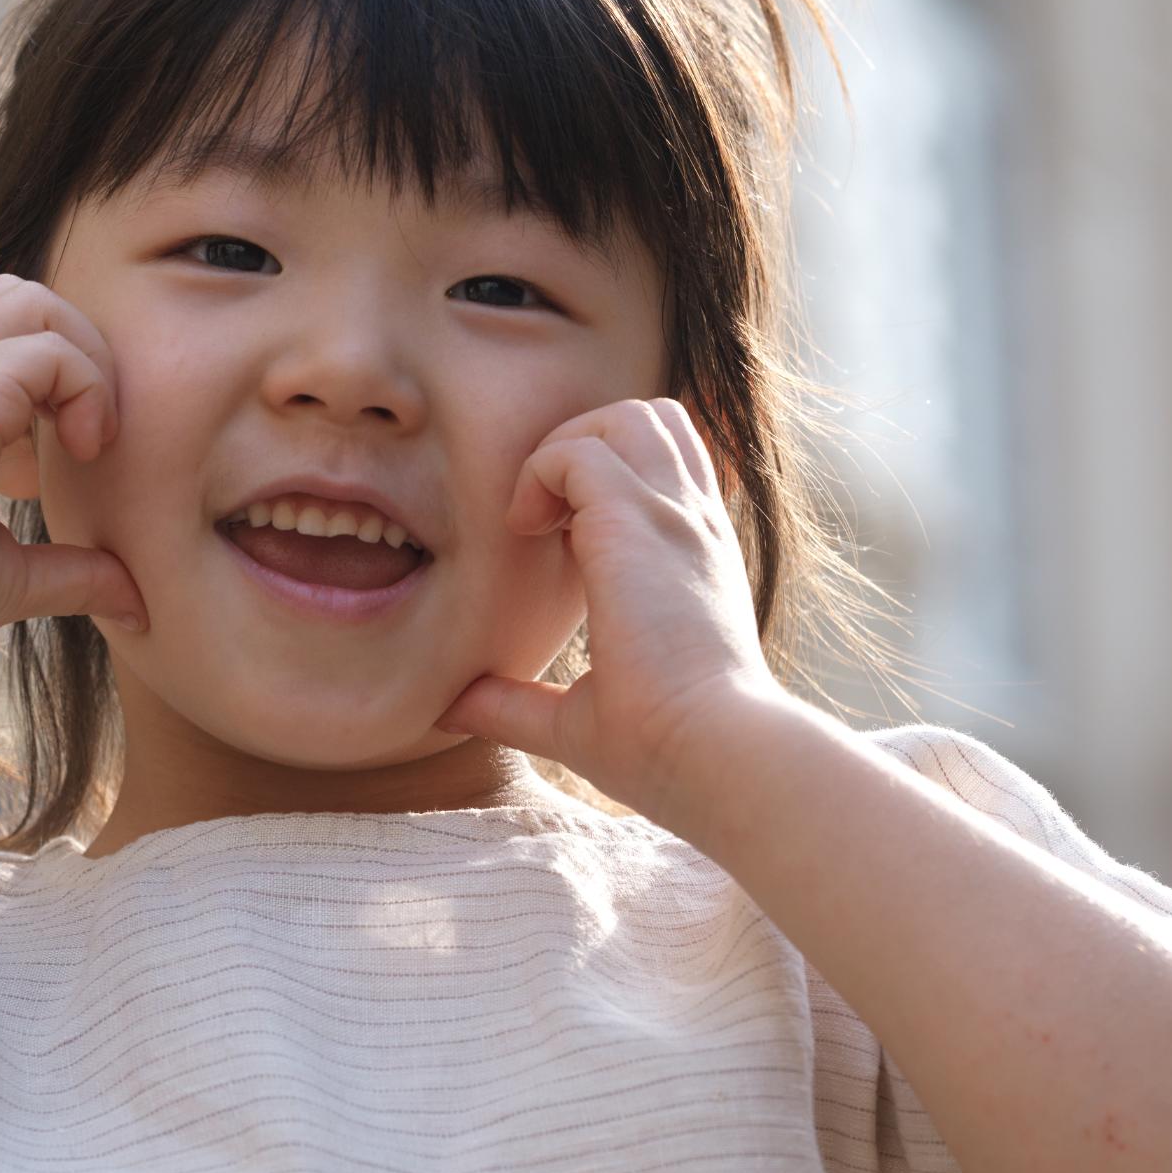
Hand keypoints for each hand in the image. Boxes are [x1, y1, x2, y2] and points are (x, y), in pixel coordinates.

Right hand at [0, 276, 145, 667]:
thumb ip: (71, 573)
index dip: (52, 390)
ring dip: (82, 360)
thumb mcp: (5, 577)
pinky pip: (50, 350)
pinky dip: (86, 390)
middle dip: (77, 353)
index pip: (5, 341)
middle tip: (86, 439)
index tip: (49, 474)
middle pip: (22, 299)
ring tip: (86, 439)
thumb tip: (135, 601)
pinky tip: (79, 453)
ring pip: (35, 301)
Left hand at [445, 396, 779, 827]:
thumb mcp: (579, 721)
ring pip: (623, 416)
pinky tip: (524, 531)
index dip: (603, 484)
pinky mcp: (636, 521)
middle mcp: (692, 524)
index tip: (560, 544)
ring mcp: (672, 515)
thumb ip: (518, 704)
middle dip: (585, 444)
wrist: (717, 756)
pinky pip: (578, 450)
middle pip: (651, 419)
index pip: (663, 470)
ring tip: (535, 520)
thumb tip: (454, 708)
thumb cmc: (665, 751)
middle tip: (543, 519)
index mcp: (692, 560)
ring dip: (565, 449)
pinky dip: (540, 473)